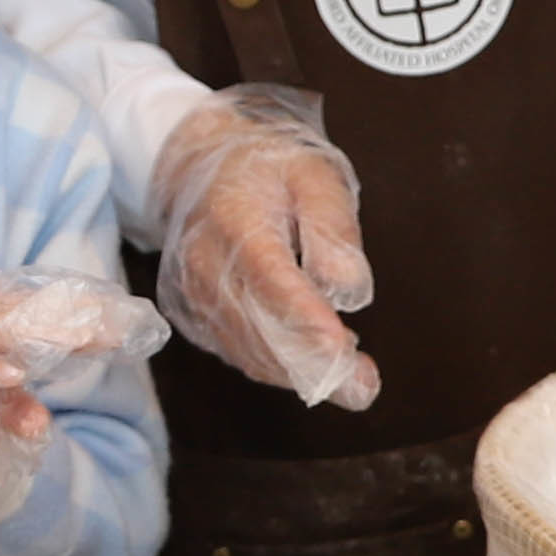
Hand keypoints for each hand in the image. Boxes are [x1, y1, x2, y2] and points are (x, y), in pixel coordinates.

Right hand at [153, 94, 379, 410]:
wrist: (198, 168)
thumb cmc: (267, 171)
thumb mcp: (315, 175)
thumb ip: (333, 228)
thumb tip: (349, 290)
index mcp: (234, 218)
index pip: (269, 280)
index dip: (306, 321)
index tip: (343, 351)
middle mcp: (203, 264)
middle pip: (257, 329)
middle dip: (314, 366)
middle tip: (363, 387)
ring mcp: (192, 295)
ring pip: (248, 352)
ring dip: (301, 373)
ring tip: (352, 377)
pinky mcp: (193, 317)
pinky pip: (237, 354)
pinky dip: (278, 367)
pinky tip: (314, 363)